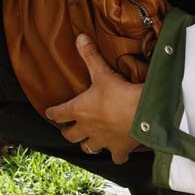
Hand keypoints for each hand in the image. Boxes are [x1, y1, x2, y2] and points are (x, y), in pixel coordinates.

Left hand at [42, 35, 143, 164]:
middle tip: (70, 128)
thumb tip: (80, 37)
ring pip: (89, 148)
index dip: (52, 112)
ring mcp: (103, 141)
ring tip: (90, 141)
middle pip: (71, 135)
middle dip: (69, 132)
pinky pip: (115, 158)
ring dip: (88, 144)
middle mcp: (87, 128)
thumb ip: (90, 55)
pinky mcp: (119, 149)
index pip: (58, 113)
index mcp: (79, 110)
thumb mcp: (102, 72)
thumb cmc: (120, 94)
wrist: (144, 114)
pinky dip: (116, 156)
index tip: (50, 112)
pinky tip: (117, 153)